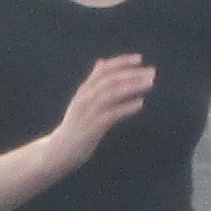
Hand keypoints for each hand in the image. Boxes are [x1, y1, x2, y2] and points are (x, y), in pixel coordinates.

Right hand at [43, 51, 154, 169]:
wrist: (58, 151)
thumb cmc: (75, 125)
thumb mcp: (82, 100)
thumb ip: (93, 82)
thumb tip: (102, 62)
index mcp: (84, 91)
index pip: (103, 70)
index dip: (121, 62)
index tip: (140, 58)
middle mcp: (85, 98)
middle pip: (110, 80)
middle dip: (132, 74)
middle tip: (152, 72)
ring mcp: (88, 113)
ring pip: (111, 94)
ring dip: (132, 87)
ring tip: (150, 84)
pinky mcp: (92, 128)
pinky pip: (112, 114)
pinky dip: (126, 107)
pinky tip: (140, 103)